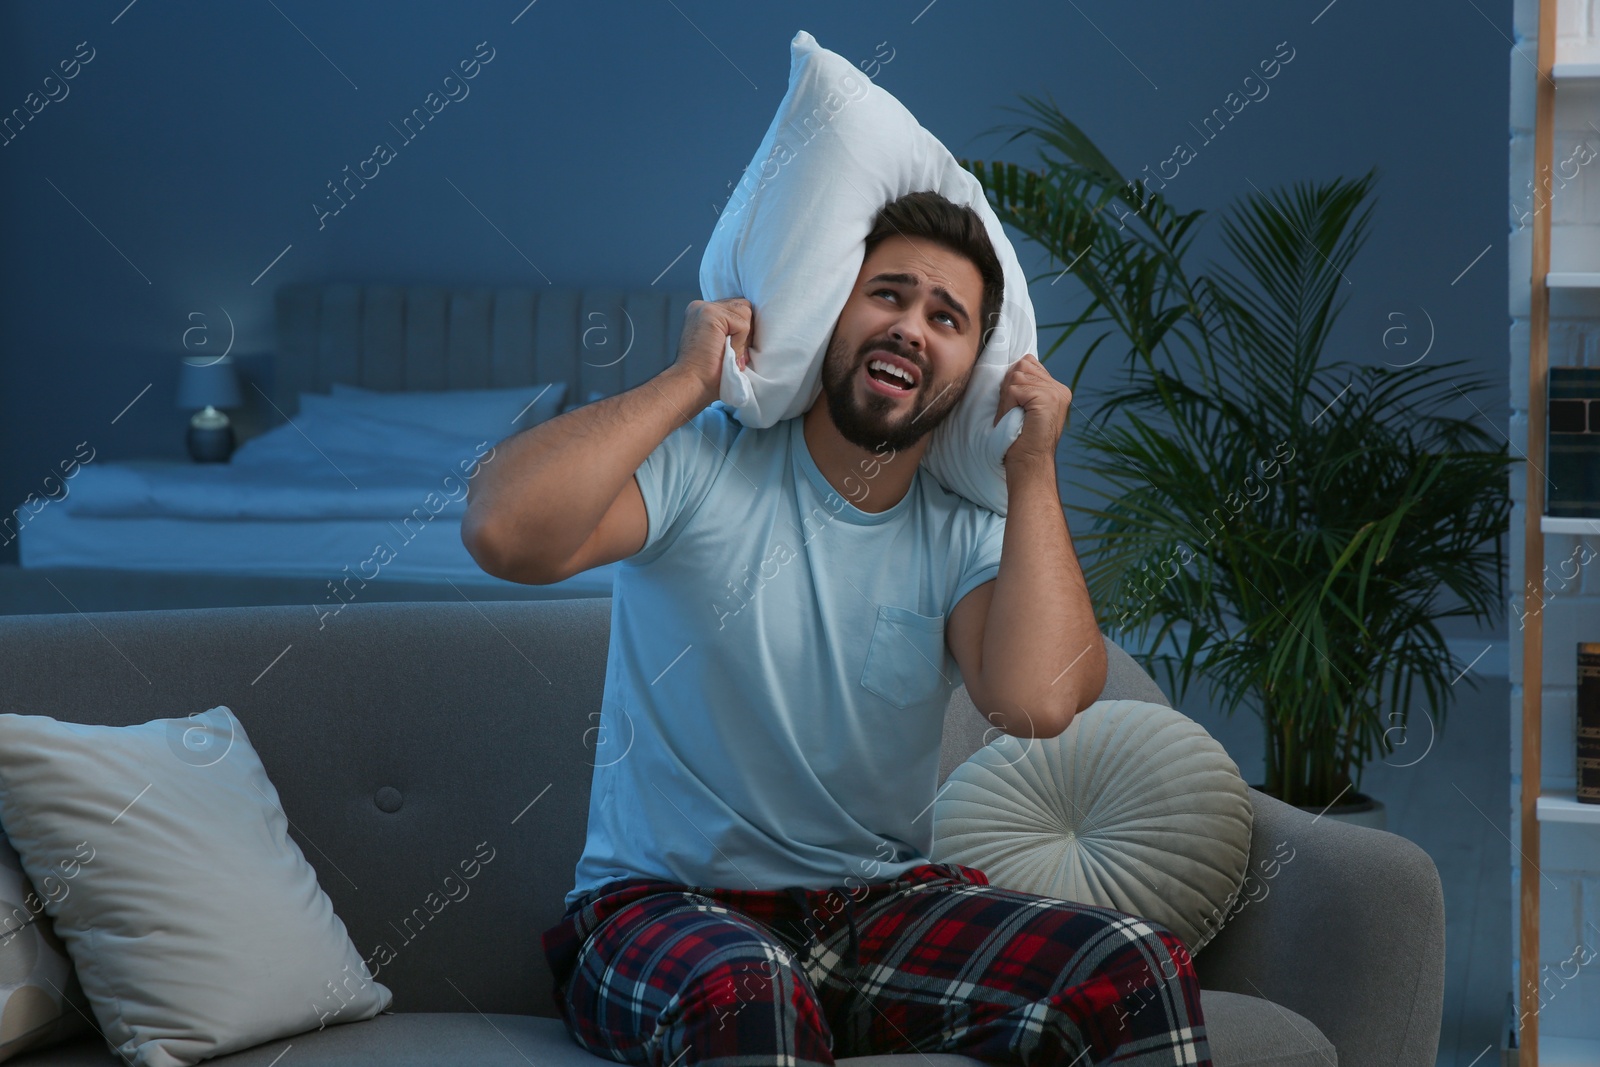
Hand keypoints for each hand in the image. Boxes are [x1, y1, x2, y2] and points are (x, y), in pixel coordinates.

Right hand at [673, 297, 752, 400]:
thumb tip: (755, 329)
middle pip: (743, 306)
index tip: (736, 350)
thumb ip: (732, 331)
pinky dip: (740, 342)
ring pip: (745, 312)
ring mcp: (705, 309)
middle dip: (746, 331)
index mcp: (702, 313)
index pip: (736, 308)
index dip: (743, 330)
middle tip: (735, 353)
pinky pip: (743, 324)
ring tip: (730, 353)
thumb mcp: (722, 345)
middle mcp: (702, 307)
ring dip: (743, 338)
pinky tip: (727, 352)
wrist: (692, 383)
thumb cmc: (708, 373)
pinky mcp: (711, 315)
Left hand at [994, 353, 1071, 467]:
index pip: (1029, 363)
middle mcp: (1059, 389)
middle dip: (1009, 387)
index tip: (1016, 405)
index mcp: (1057, 390)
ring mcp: (1054, 392)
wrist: (1030, 463)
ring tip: (1015, 417)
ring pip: (1016, 376)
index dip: (1014, 381)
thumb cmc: (1022, 440)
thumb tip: (1010, 369)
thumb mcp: (1025, 408)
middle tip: (1014, 412)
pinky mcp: (1045, 398)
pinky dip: (1007, 405)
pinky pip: (1013, 390)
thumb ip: (1024, 388)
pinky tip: (1015, 419)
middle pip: (1022, 365)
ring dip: (1008, 398)